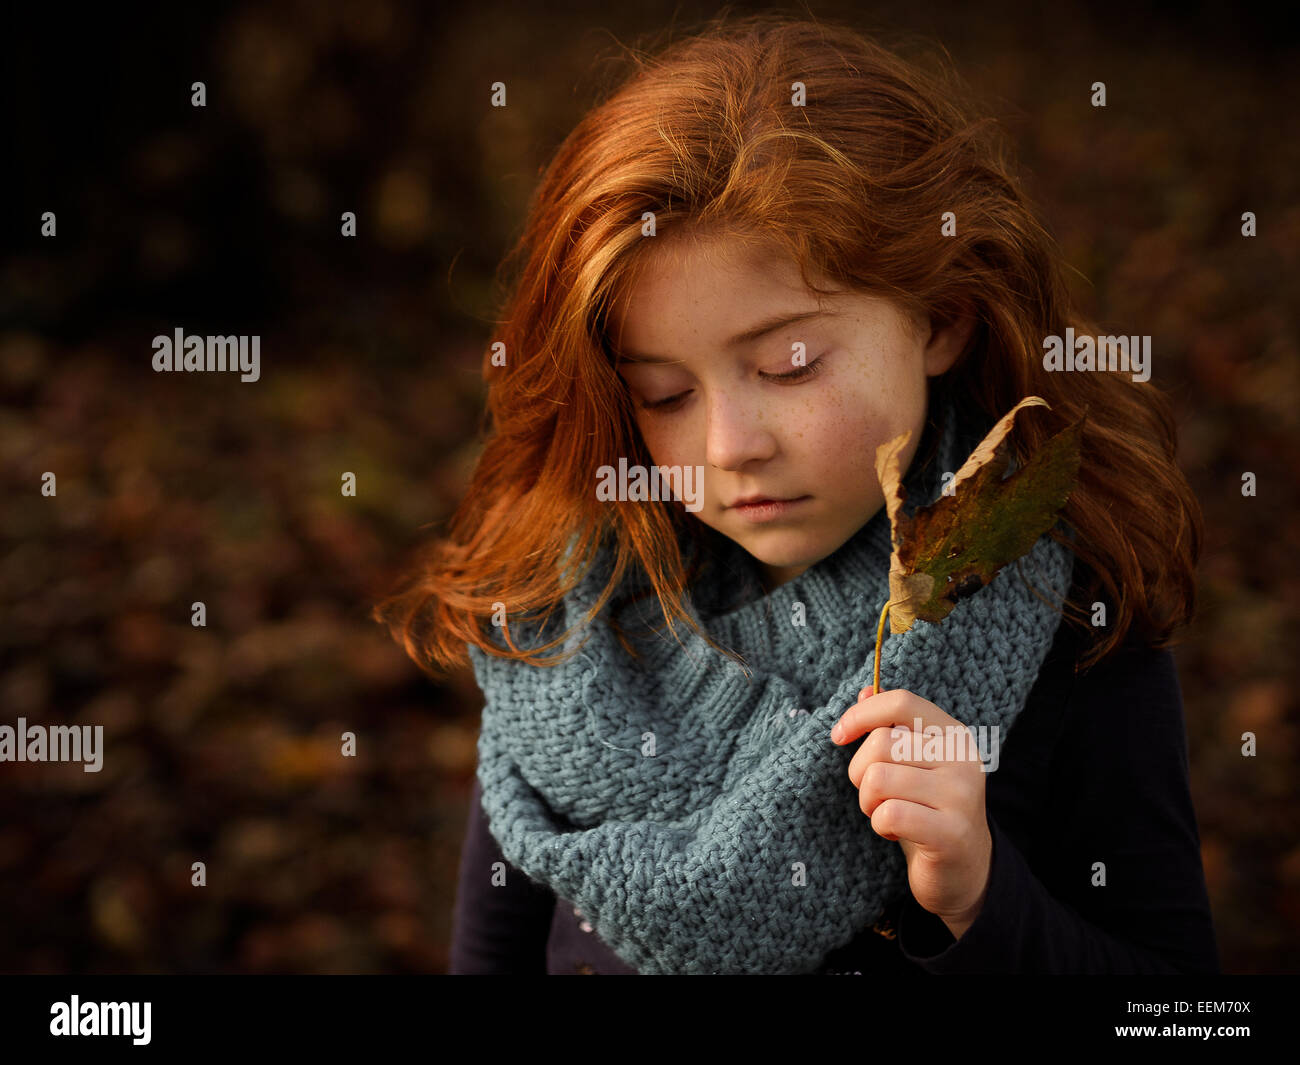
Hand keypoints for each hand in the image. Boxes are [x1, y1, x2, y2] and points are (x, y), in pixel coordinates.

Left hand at [829, 685, 991, 939]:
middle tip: (874, 794)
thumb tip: (865, 688)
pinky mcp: (951, 832)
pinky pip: (889, 813)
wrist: (966, 871)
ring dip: (868, 802)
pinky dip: (880, 824)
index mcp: (954, 735)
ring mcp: (961, 796)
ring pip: (879, 779)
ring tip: (886, 813)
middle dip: (860, 772)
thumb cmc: (929, 810)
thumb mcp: (914, 764)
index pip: (901, 702)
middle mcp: (963, 759)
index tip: (838, 736)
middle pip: (881, 743)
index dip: (861, 714)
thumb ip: (893, 727)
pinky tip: (895, 832)